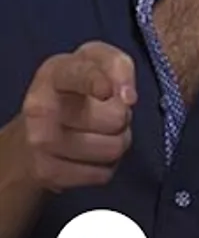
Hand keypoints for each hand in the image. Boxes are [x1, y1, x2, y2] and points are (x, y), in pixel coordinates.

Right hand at [21, 42, 136, 192]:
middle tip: (108, 112)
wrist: (31, 133)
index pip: (77, 74)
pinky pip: (103, 173)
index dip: (95, 81)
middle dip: (123, 116)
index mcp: (55, 72)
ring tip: (100, 132)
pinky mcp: (47, 172)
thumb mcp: (95, 63)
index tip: (107, 91)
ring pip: (114, 147)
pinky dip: (105, 166)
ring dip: (118, 141)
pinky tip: (89, 154)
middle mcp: (41, 106)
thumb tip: (129, 97)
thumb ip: (117, 66)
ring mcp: (40, 141)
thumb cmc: (75, 91)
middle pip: (115, 116)